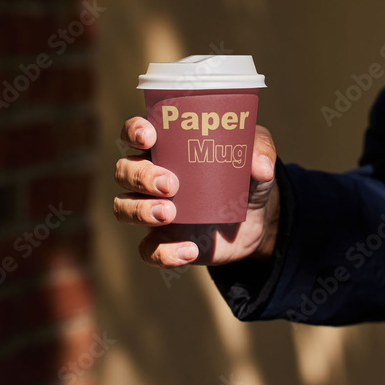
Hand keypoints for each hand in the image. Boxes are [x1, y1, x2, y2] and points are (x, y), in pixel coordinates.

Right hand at [113, 117, 279, 267]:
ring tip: (170, 213)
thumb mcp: (258, 156)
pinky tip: (190, 250)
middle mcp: (152, 176)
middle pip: (124, 171)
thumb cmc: (247, 175)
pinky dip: (164, 253)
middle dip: (140, 176)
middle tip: (171, 184)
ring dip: (140, 211)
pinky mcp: (164, 242)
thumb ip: (261, 152)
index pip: (134, 132)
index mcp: (168, 147)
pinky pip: (148, 251)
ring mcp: (154, 210)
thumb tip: (259, 166)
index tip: (149, 137)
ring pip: (123, 208)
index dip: (133, 131)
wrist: (256, 219)